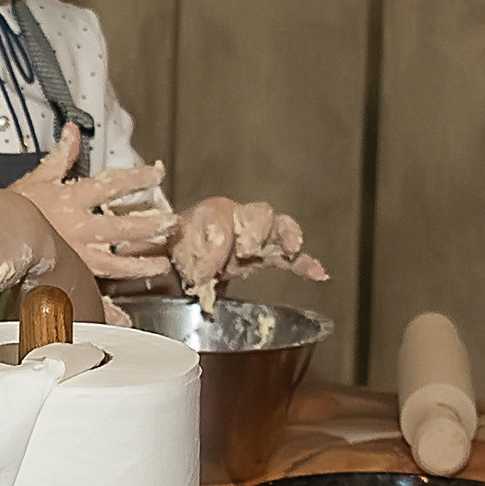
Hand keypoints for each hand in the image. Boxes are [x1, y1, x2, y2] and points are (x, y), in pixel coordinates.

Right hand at [12, 127, 179, 293]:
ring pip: (115, 262)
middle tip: (172, 223)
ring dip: (141, 264)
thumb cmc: (16, 208)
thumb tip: (73, 132)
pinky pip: (90, 291)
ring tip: (161, 263)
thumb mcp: (39, 178)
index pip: (110, 186)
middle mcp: (78, 228)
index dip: (135, 180)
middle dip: (150, 226)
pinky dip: (107, 307)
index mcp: (72, 201)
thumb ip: (62, 155)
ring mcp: (76, 254)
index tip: (156, 176)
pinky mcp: (68, 273)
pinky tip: (123, 314)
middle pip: (122, 229)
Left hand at [171, 195, 327, 291]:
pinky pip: (291, 256)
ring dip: (285, 237)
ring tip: (290, 249)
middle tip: (245, 251)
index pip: (218, 221)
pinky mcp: (269, 254)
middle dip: (255, 231)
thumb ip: (170, 254)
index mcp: (210, 212)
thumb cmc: (176, 247)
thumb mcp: (165, 249)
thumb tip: (183, 268)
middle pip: (258, 213)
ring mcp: (258, 235)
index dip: (210, 247)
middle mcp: (239, 217)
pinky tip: (318, 274)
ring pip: (279, 226)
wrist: (183, 255)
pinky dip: (305, 263)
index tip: (202, 272)